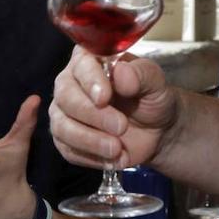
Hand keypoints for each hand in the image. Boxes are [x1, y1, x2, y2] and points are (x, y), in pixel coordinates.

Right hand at [49, 45, 178, 170]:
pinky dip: (90, 156)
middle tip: (121, 126)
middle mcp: (70, 82)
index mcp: (90, 60)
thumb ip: (142, 74)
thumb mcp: (155, 83)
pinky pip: (67, 149)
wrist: (156, 131)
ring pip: (62, 125)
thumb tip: (122, 73)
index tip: (104, 97)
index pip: (80, 64)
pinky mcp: (65, 139)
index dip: (89, 80)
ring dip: (89, 140)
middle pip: (65, 96)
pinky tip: (112, 158)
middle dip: (92, 115)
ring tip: (117, 148)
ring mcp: (64, 112)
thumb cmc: (151, 98)